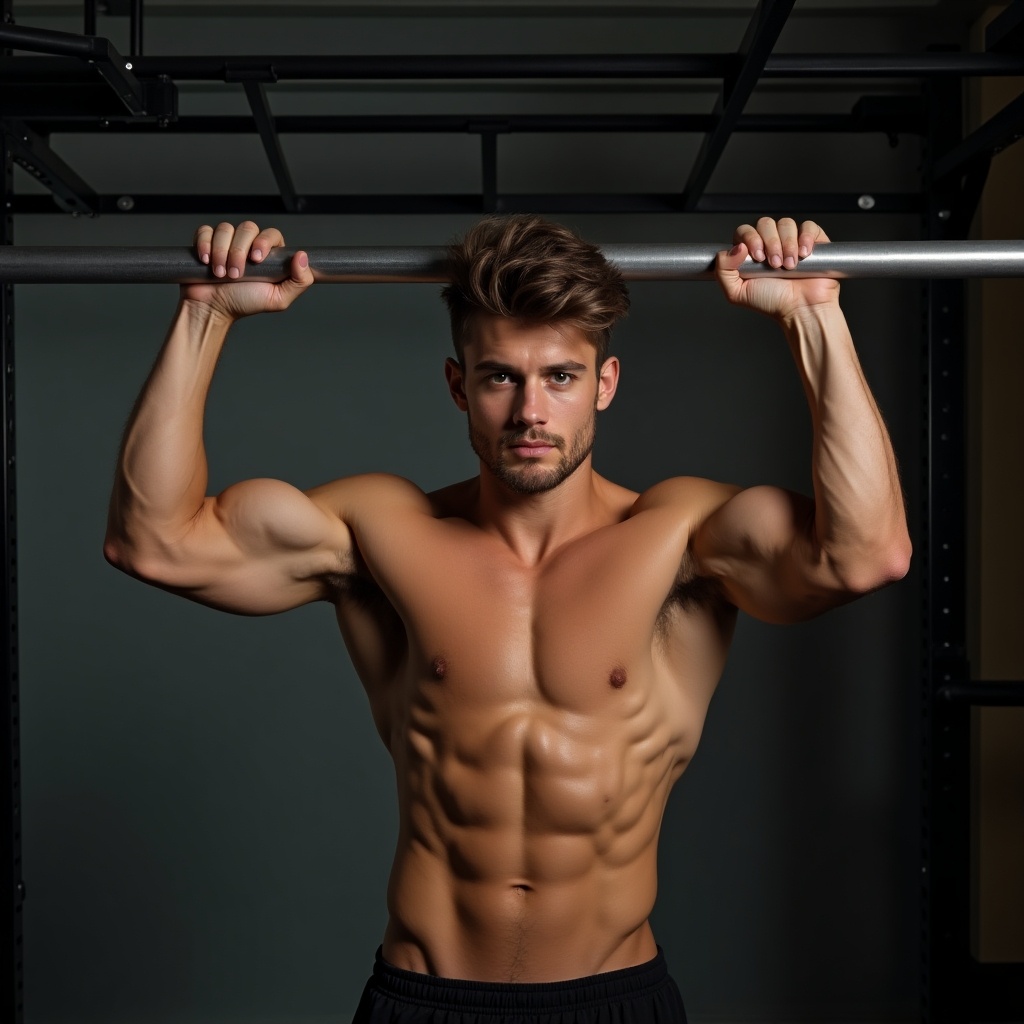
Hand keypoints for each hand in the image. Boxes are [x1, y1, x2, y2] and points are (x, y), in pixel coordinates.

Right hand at [181, 221, 313, 320]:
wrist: (213, 308)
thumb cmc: (244, 303)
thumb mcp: (278, 298)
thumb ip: (299, 282)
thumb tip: (303, 257)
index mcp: (268, 254)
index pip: (271, 234)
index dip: (264, 241)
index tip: (256, 259)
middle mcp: (249, 244)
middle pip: (248, 228)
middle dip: (239, 251)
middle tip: (235, 274)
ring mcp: (227, 241)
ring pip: (226, 229)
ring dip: (221, 252)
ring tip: (220, 274)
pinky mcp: (207, 241)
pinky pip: (205, 231)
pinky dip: (205, 244)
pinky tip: (206, 261)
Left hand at [715, 217, 839, 322]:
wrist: (800, 309)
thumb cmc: (772, 302)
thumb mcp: (737, 292)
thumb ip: (723, 271)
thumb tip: (734, 248)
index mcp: (751, 253)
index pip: (745, 231)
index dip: (750, 238)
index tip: (758, 257)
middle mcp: (770, 244)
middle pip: (765, 223)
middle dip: (770, 243)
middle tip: (774, 264)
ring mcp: (791, 241)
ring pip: (785, 224)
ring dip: (787, 245)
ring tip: (789, 267)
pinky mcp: (811, 241)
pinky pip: (808, 226)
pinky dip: (805, 238)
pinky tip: (803, 254)